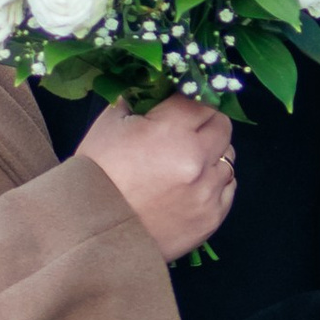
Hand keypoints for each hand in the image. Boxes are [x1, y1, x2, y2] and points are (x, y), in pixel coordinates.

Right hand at [75, 96, 236, 262]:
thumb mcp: (108, 125)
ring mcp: (207, 191)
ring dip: (212, 155)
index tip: (179, 108)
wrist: (91, 234)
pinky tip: (191, 186)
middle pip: (223, 126)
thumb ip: (136, 98)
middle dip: (205, 124)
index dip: (189, 102)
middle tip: (184, 133)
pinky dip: (215, 183)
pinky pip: (228, 188)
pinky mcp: (211, 218)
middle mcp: (197, 159)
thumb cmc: (95, 176)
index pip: (202, 100)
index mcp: (173, 131)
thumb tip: (154, 85)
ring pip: (229, 157)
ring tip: (185, 164)